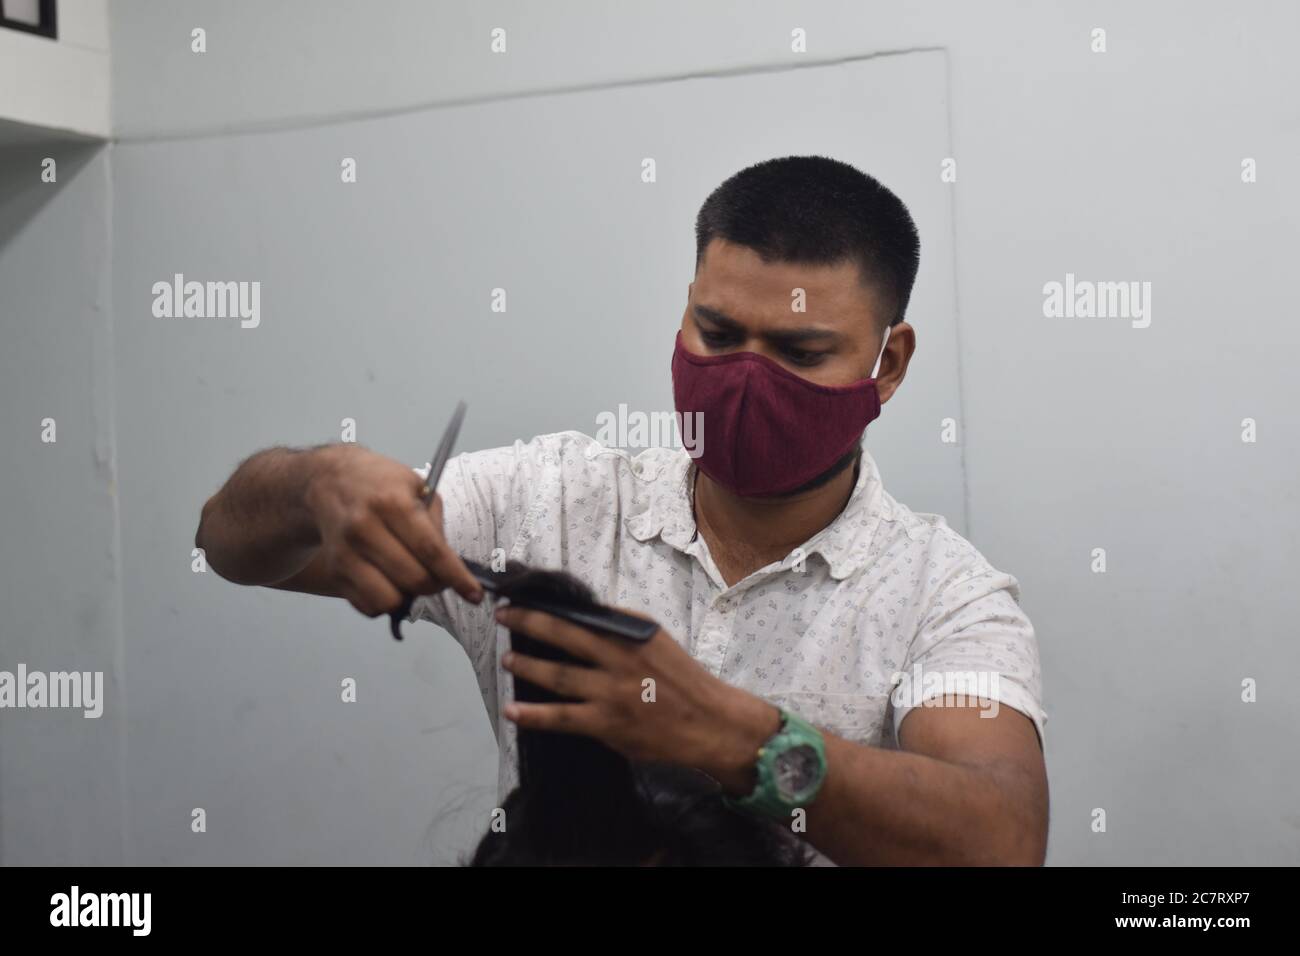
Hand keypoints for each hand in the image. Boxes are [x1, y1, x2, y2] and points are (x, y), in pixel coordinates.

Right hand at [304, 445, 482, 616]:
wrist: (329, 480)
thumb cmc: (380, 484)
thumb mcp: (417, 487)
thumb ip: (436, 526)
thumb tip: (452, 567)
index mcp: (391, 503)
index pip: (431, 550)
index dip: (456, 577)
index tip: (473, 594)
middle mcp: (364, 528)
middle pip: (413, 580)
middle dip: (435, 586)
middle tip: (438, 577)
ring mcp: (345, 552)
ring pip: (388, 601)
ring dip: (407, 597)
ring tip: (408, 578)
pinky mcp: (333, 570)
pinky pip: (367, 606)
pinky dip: (383, 602)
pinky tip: (386, 580)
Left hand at [495, 605, 781, 792]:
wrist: (709, 723)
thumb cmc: (683, 682)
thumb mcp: (657, 642)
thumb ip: (622, 632)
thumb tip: (585, 619)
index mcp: (633, 632)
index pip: (585, 611)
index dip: (552, 604)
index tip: (527, 595)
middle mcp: (620, 656)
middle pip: (564, 633)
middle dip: (529, 622)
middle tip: (503, 615)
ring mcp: (611, 690)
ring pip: (557, 675)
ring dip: (526, 666)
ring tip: (506, 660)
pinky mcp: (607, 723)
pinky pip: (562, 717)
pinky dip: (534, 715)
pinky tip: (513, 711)